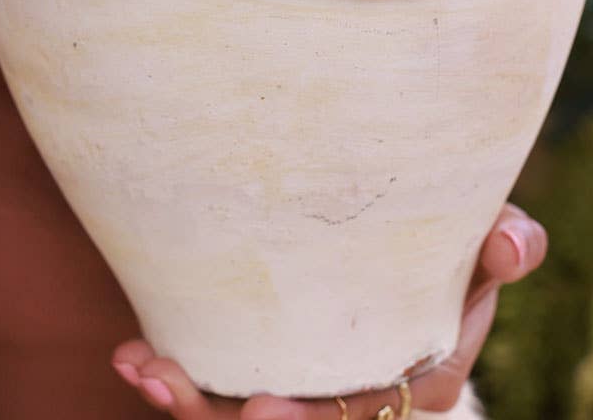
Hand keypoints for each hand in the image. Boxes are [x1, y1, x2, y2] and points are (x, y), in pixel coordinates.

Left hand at [108, 203, 546, 418]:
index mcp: (411, 376)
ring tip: (139, 366)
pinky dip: (170, 372)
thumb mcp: (478, 249)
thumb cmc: (444, 249)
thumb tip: (509, 238)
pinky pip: (214, 382)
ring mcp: (301, 379)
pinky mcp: (258, 357)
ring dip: (183, 396)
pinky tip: (131, 352)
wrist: (394, 243)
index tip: (258, 407)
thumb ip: (500, 246)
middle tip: (173, 388)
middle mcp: (351, 394)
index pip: (361, 413)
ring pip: (238, 411)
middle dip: (224, 417)